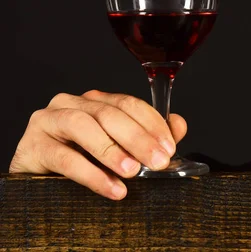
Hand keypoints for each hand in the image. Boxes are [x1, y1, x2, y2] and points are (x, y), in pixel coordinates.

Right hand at [9, 90, 186, 199]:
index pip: (129, 104)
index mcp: (95, 101)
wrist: (37, 181)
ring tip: (134, 172)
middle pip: (110, 114)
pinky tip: (112, 188)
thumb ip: (148, 135)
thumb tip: (179, 125)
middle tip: (159, 162)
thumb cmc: (81, 161)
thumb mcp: (119, 149)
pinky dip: (92, 174)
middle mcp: (71, 104)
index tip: (169, 147)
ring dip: (113, 151)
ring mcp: (49, 121)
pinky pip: (65, 158)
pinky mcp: (33, 146)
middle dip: (139, 139)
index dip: (152, 124)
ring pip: (84, 127)